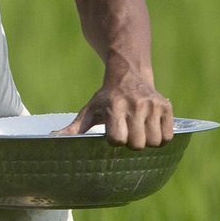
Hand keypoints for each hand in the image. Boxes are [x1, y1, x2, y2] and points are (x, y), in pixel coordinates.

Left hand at [59, 75, 174, 147]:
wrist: (128, 75)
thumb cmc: (105, 99)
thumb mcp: (88, 111)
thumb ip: (72, 129)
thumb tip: (51, 139)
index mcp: (114, 108)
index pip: (117, 139)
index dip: (114, 142)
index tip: (111, 136)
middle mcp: (135, 105)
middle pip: (137, 144)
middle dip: (131, 145)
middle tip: (126, 135)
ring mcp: (153, 106)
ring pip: (154, 142)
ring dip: (147, 143)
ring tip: (138, 133)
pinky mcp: (166, 107)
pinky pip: (168, 137)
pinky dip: (161, 139)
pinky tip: (150, 131)